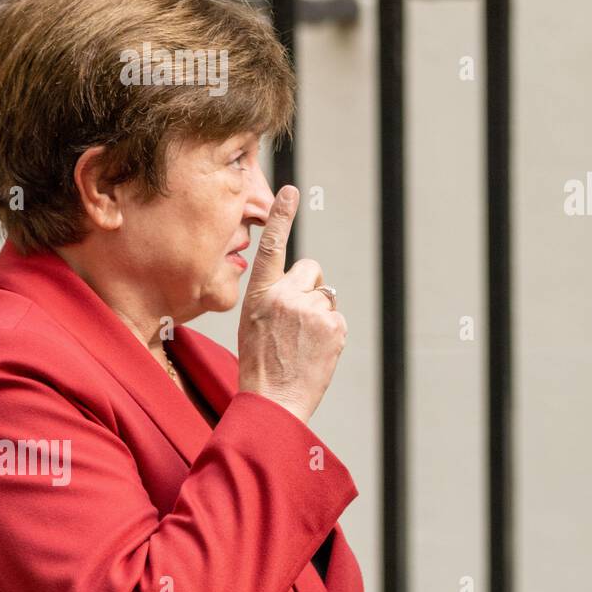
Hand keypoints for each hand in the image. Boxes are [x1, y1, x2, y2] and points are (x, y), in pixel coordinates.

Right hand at [237, 185, 346, 424]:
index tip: (291, 191)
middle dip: (310, 287)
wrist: (274, 400)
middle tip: (296, 321)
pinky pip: (337, 318)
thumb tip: (302, 285)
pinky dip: (331, 333)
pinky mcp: (334, 325)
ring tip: (302, 344)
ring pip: (326, 297)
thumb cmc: (261, 364)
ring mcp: (312, 310)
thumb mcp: (254, 323)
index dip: (281, 217)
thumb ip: (274, 297)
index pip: (271, 246)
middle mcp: (285, 295)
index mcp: (259, 294)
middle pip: (312, 270)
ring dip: (319, 315)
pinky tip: (315, 352)